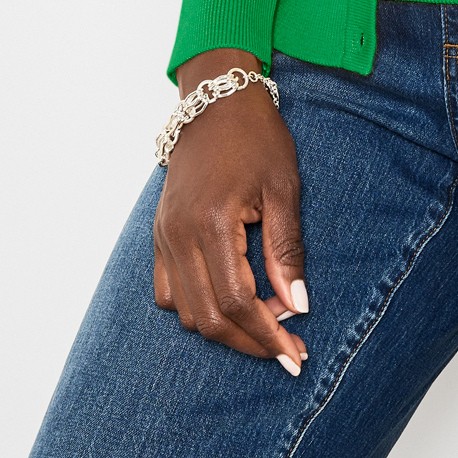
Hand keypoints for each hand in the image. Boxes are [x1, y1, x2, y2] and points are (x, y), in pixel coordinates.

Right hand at [152, 47, 308, 375]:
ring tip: (264, 325)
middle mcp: (179, 236)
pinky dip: (195, 308)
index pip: (238, 302)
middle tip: (286, 351)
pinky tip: (226, 303)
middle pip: (208, 317)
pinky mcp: (159, 234)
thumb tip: (298, 307)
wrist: (216, 101)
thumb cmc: (256, 137)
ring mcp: (164, 236)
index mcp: (212, 223)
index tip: (295, 356)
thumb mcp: (284, 188)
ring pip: (185, 312)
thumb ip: (287, 251)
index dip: (268, 335)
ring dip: (223, 328)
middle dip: (249, 342)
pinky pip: (167, 292)